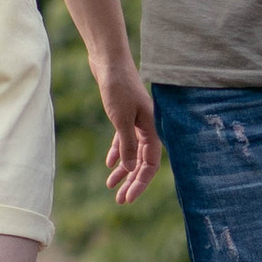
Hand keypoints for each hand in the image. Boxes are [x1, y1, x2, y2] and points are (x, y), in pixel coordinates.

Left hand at [97, 57, 158, 206]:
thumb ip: (126, 145)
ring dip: (124, 170)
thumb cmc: (117, 87)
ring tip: (111, 186)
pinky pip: (124, 140)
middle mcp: (148, 127)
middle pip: (142, 161)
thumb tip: (129, 170)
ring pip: (133, 152)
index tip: (128, 198)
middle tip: (120, 200)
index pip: (150, 164)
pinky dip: (118, 152)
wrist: (109, 61)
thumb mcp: (121, 119)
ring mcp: (137, 121)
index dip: (140, 183)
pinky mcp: (125, 115)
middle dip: (132, 181)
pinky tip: (109, 164)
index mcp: (152, 129)